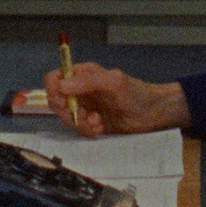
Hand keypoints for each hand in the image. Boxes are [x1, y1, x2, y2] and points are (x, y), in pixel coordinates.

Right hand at [44, 61, 191, 137]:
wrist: (152, 114)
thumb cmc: (134, 93)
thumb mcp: (113, 82)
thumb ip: (87, 81)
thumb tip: (60, 85)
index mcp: (82, 75)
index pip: (54, 79)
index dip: (53, 90)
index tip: (63, 101)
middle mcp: (80, 91)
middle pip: (56, 102)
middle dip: (67, 111)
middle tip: (83, 114)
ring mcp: (84, 108)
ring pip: (66, 118)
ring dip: (80, 123)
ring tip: (97, 121)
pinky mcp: (91, 124)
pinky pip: (78, 130)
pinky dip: (88, 130)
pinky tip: (101, 127)